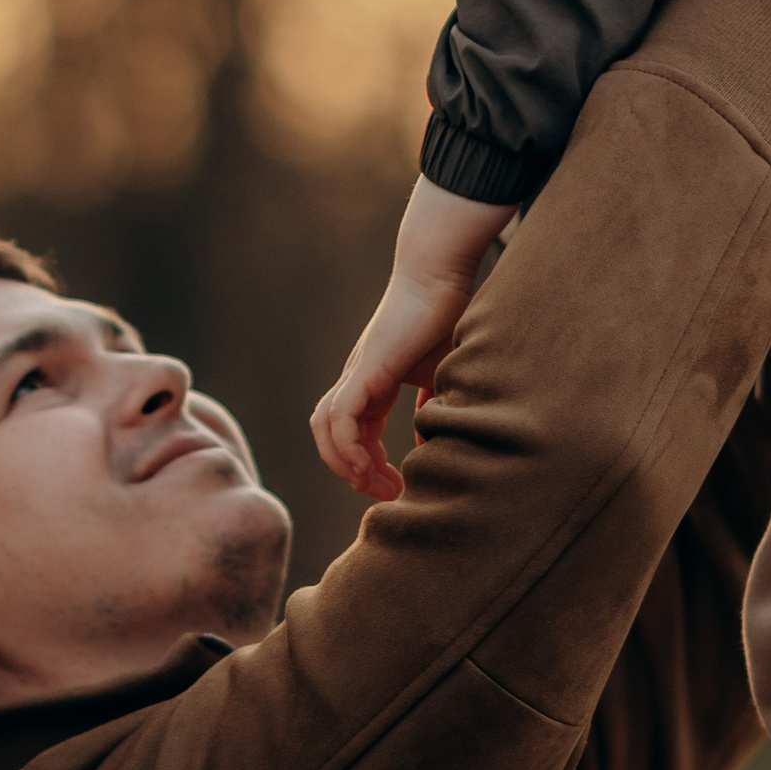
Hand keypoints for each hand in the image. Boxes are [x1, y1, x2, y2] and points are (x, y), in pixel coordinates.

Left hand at [312, 175, 517, 500]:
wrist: (439, 276)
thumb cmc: (445, 317)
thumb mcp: (442, 373)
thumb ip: (435, 406)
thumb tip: (431, 440)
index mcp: (373, 384)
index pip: (354, 432)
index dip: (368, 465)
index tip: (396, 487)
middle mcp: (357, 380)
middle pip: (330, 434)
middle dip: (352, 472)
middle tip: (386, 494)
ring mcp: (357, 373)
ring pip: (325, 427)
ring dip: (344, 463)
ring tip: (373, 484)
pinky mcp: (365, 369)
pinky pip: (340, 416)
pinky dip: (347, 446)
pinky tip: (368, 466)